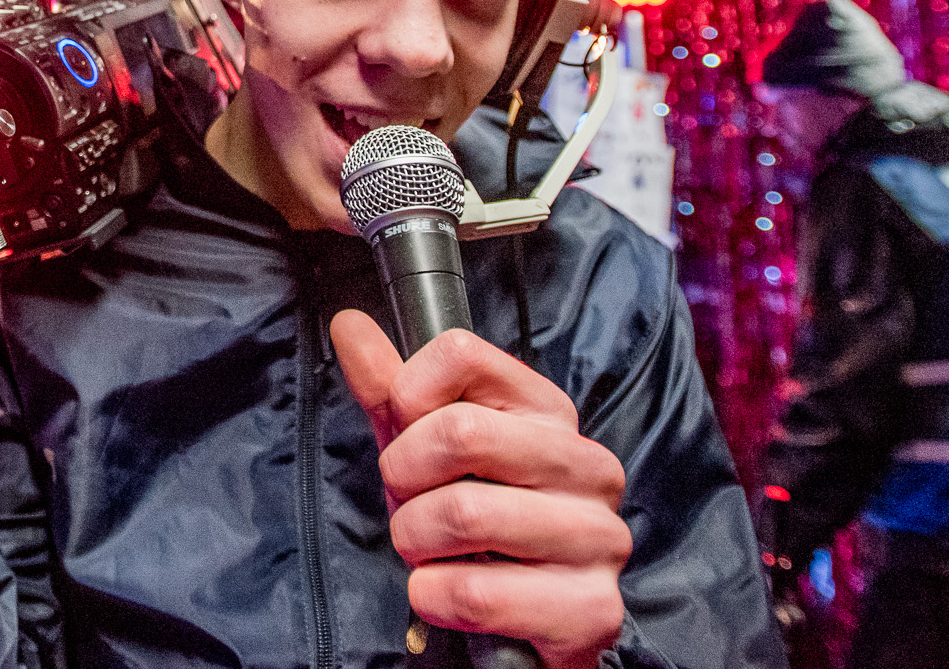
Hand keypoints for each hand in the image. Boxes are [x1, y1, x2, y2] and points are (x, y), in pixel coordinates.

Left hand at [330, 312, 631, 668]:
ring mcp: (599, 536)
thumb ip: (390, 390)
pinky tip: (446, 595)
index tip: (407, 436)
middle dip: (405, 479)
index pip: (460, 353)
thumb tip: (349, 324)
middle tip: (412, 505)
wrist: (526, 625)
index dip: (407, 399)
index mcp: (550, 411)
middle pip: (459, 431)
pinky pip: (476, 593)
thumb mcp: (424, 451)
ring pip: (462, 514)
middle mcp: (588, 465)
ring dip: (416, 543)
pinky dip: (433, 597)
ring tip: (431, 553)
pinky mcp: (592, 609)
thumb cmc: (474, 524)